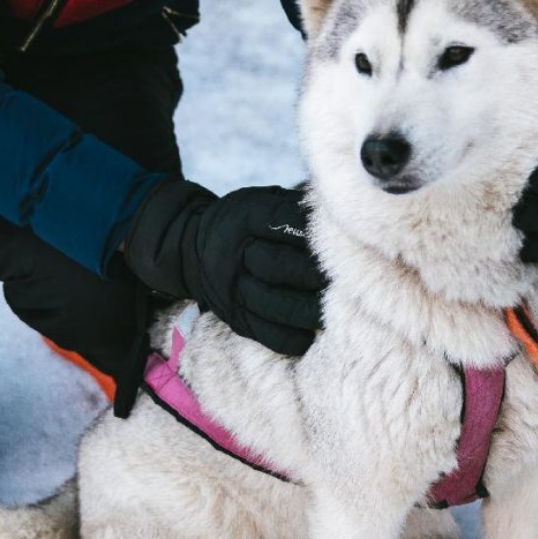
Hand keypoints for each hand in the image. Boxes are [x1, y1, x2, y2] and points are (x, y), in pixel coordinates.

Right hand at [124, 180, 324, 354]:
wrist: (190, 250)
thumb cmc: (244, 223)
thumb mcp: (261, 200)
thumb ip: (295, 206)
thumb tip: (339, 214)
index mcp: (243, 217)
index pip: (280, 221)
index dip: (311, 232)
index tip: (339, 239)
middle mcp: (233, 253)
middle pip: (277, 265)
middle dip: (314, 274)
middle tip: (347, 278)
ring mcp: (231, 289)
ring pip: (273, 303)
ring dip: (308, 310)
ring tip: (333, 310)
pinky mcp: (233, 317)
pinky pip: (263, 333)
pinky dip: (290, 338)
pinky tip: (310, 337)